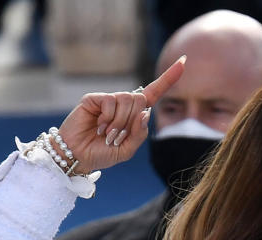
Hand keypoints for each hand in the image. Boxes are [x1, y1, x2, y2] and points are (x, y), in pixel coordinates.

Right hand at [56, 56, 185, 172]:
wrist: (77, 157)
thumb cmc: (101, 153)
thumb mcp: (127, 150)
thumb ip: (139, 133)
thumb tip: (145, 112)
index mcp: (134, 114)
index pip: (154, 92)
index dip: (169, 77)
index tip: (184, 61)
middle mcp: (123, 104)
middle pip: (142, 99)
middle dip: (132, 121)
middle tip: (117, 136)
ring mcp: (108, 100)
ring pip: (128, 99)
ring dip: (120, 122)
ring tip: (107, 133)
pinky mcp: (94, 98)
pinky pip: (112, 101)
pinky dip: (108, 117)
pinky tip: (98, 126)